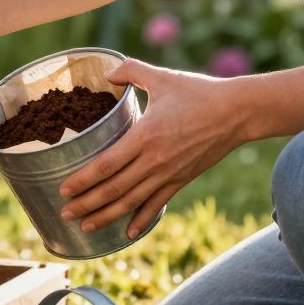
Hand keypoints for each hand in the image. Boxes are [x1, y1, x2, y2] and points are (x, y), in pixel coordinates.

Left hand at [59, 59, 246, 236]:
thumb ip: (131, 71)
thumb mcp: (162, 77)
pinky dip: (141, 219)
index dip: (84, 179)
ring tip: (85, 227)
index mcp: (145, 135)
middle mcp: (154, 160)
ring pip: (132, 201)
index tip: (63, 189)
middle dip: (87, 204)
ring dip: (107, 215)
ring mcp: (169, 173)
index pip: (107, 164)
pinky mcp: (182, 179)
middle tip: (64, 213)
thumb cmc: (199, 92)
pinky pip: (157, 203)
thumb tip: (106, 73)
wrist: (239, 112)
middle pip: (114, 189)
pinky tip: (128, 233)